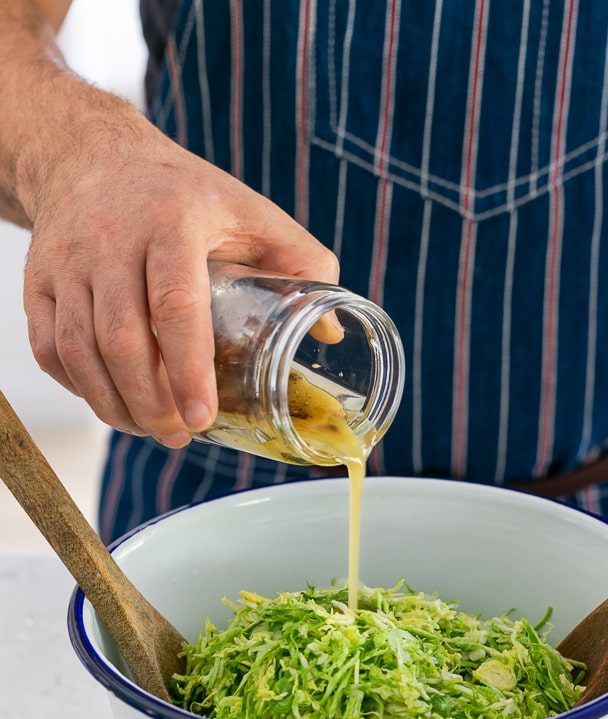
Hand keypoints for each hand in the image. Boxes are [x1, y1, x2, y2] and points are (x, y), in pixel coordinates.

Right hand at [21, 94, 338, 446]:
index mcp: (172, 221)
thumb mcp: (250, 210)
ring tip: (153, 430)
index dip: (188, 369)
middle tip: (181, 435)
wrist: (91, 155)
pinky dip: (78, 387)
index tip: (204, 416)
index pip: (175, 304)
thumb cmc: (183, 193)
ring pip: (79, 351)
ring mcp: (67, 262)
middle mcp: (111, 239)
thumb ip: (302, 263)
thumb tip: (333, 334)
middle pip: (123, 340)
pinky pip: (48, 348)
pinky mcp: (36, 280)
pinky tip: (112, 403)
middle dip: (152, 403)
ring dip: (115, 405)